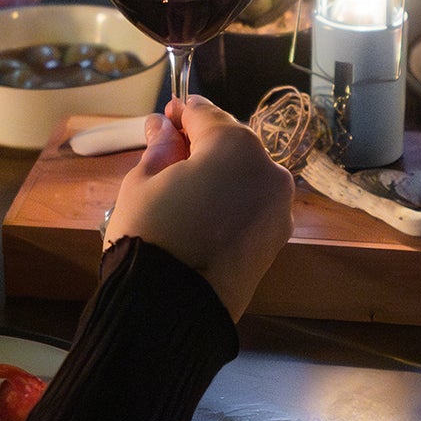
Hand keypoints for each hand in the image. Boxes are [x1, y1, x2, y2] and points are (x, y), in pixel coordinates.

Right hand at [104, 96, 294, 321]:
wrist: (175, 308)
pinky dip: (231, 199)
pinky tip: (203, 210)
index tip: (162, 117)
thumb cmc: (151, 233)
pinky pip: (252, 203)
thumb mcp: (141, 182)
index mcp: (235, 147)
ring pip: (246, 174)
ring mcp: (279, 207)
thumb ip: (159, 149)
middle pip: (233, 142)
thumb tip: (163, 128)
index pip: (206, 114)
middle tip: (168, 150)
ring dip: (220, 171)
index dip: (180, 113)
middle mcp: (269, 171)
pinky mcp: (277, 239)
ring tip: (184, 185)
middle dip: (203, 142)